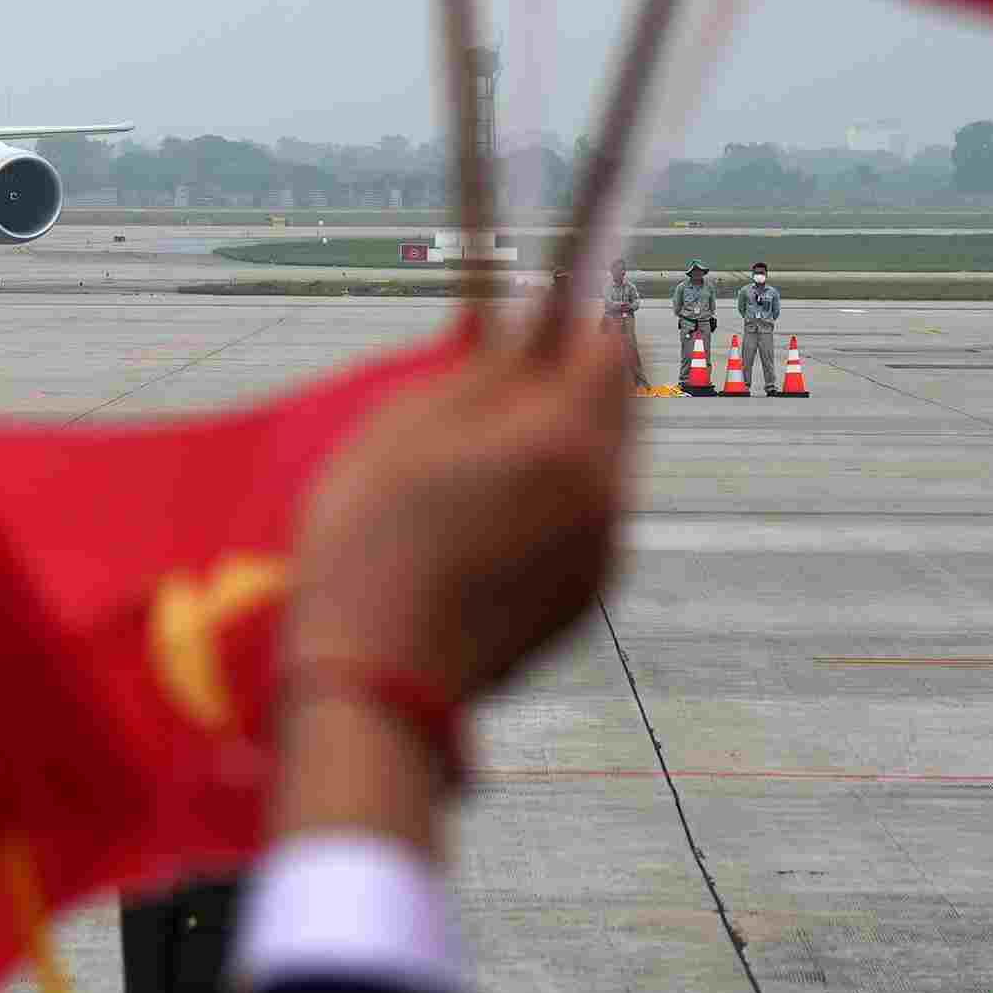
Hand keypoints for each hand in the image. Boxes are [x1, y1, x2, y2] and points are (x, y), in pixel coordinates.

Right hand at [284, 322, 631, 699]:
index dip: (578, 317)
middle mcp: (607, 493)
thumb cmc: (373, 539)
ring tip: (480, 463)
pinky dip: (555, 503)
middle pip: (619, 404)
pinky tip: (483, 524)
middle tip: (503, 384)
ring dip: (563, 444)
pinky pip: (589, 521)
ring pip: (605, 464)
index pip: (612, 342)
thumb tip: (533, 324)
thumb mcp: (408, 425)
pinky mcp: (591, 597)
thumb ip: (487, 367)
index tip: (538, 314)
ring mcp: (606, 552)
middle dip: (574, 381)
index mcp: (566, 439)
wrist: (377, 678)